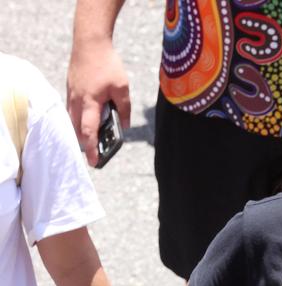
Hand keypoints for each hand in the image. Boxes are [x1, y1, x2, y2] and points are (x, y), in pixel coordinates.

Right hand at [67, 39, 130, 166]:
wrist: (89, 41)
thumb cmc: (107, 64)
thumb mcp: (122, 88)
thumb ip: (124, 109)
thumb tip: (123, 127)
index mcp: (90, 102)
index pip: (89, 131)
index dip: (92, 148)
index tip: (94, 162)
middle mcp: (77, 101)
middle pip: (77, 130)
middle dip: (85, 144)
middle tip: (95, 156)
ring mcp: (71, 95)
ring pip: (72, 121)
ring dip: (81, 133)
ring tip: (92, 142)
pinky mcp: (70, 90)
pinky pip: (72, 111)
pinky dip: (78, 120)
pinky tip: (88, 122)